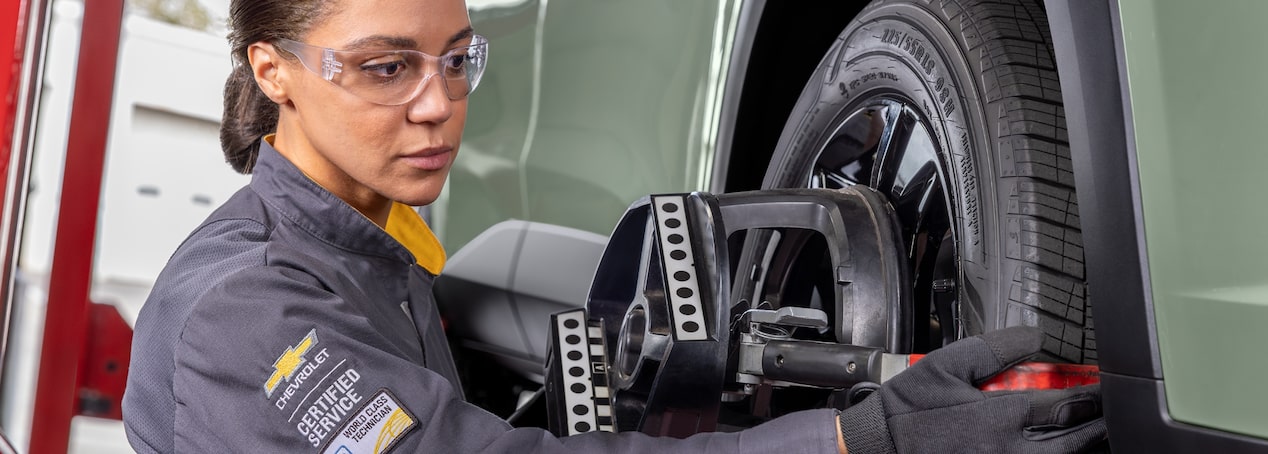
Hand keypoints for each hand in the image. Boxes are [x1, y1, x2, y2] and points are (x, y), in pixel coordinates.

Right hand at [838, 327, 1106, 452]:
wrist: (878, 447)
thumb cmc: (908, 409)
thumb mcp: (947, 364)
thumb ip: (995, 348)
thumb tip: (1037, 337)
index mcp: (1001, 415)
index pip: (1067, 405)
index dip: (1093, 396)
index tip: (1104, 388)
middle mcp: (1011, 450)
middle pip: (1077, 442)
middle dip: (1099, 426)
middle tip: (1111, 414)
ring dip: (1084, 448)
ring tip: (1093, 434)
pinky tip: (1060, 450)